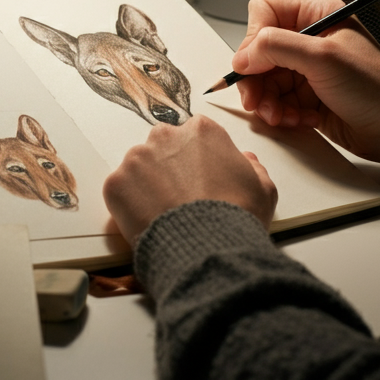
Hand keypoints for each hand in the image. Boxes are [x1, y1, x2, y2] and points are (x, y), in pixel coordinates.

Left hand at [103, 115, 276, 244]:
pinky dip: (129, 204)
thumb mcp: (263, 189)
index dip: (198, 160)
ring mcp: (137, 158)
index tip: (200, 180)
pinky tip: (148, 221)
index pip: (195, 136)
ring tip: (164, 213)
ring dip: (147, 185)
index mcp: (202, 131)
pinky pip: (121, 190)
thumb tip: (246, 161)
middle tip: (180, 198)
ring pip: (139, 168)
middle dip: (169, 167)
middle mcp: (166, 136)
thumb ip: (253, 168)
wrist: (206, 248)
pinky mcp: (116, 182)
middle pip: (163, 146)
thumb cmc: (236, 217)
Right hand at [231, 0, 379, 164]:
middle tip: (257, 101)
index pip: (265, 13)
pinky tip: (300, 120)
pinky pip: (276, 102)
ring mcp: (306, 69)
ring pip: (264, 81)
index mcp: (316, 16)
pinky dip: (282, 114)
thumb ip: (276, 47)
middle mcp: (308, 40)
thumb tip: (242, 56)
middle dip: (257, 80)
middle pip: (258, 52)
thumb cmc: (376, 88)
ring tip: (282, 116)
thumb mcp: (323, 58)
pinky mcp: (305, 96)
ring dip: (268, 102)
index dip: (253, 39)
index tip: (252, 66)